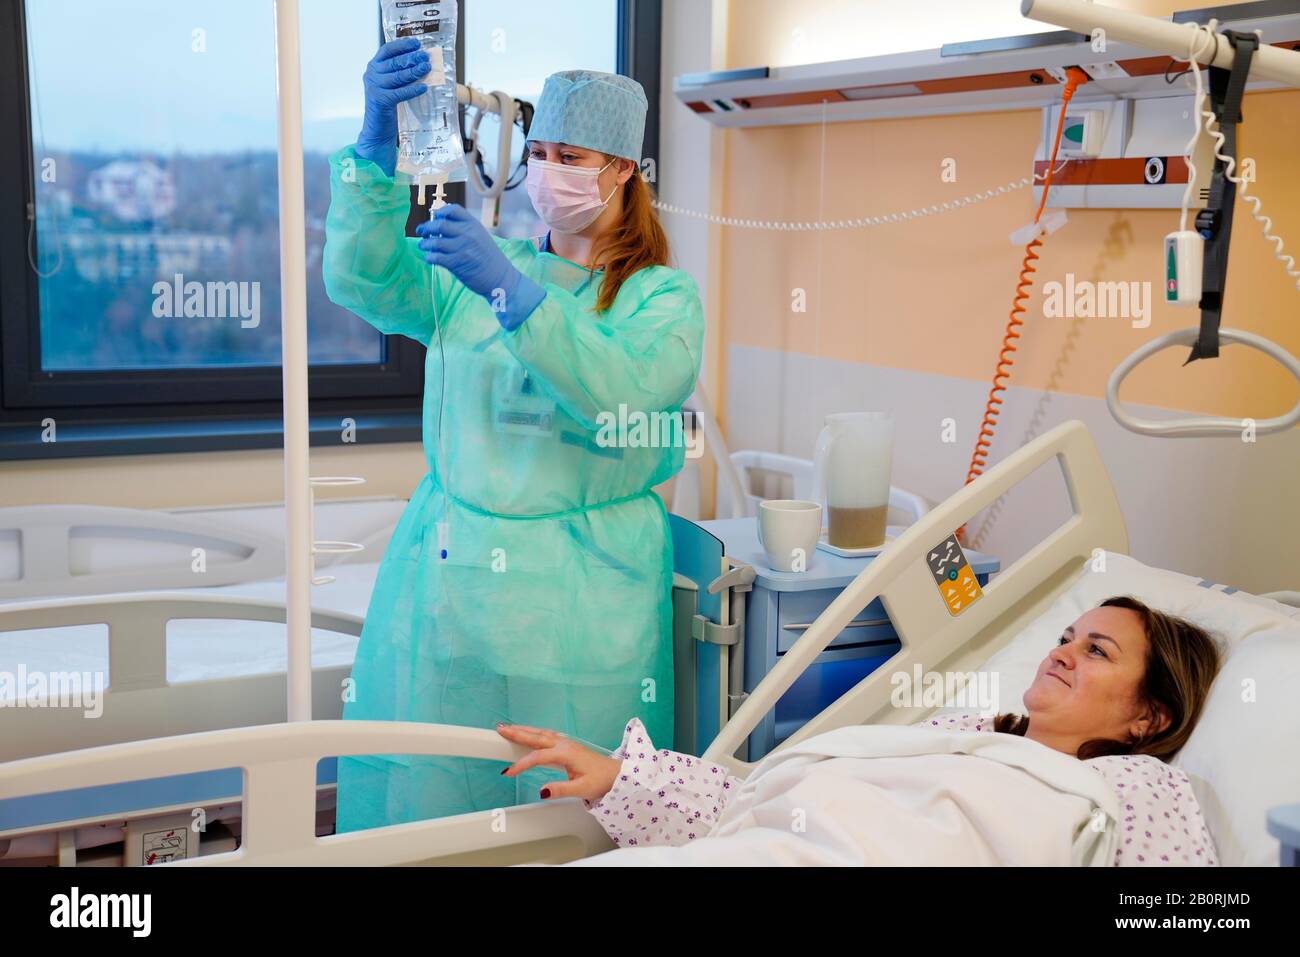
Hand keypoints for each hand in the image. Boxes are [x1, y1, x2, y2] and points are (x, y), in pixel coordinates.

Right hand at [356, 38, 431, 175]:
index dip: (402, 45)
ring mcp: (374, 87)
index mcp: (373, 67)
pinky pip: (400, 92)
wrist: (377, 129)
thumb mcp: (391, 85)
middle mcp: (371, 74)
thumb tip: (423, 63)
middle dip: (412, 58)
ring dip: (414, 71)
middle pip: (394, 62)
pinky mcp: (380, 100)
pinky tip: (423, 87)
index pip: (387, 50)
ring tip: (427, 68)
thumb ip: (400, 73)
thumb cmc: (388, 105)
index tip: (417, 43)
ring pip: (397, 76)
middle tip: (426, 57)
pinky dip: (412, 89)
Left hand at [416, 206, 545, 328]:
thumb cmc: (489, 258)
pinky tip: (429, 258)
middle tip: (421, 231)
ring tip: (423, 246)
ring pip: (434, 242)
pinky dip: (429, 257)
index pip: (453, 210)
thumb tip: (440, 223)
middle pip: (440, 224)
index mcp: (474, 225)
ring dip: (425, 244)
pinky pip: (435, 257)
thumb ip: (465, 229)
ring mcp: (462, 249)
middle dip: (426, 227)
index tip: (434, 217)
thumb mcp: (481, 237)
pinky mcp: (457, 264)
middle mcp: (468, 234)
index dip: (440, 212)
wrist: (500, 278)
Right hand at [496, 724, 621, 802]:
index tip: (508, 772)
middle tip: (499, 729)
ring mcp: (565, 743)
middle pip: (536, 737)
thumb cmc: (600, 780)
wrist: (614, 773)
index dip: (521, 764)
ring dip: (524, 730)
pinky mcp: (567, 745)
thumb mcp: (581, 789)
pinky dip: (533, 732)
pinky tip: (528, 733)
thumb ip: (560, 789)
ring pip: (540, 733)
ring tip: (507, 728)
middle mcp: (564, 745)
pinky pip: (546, 735)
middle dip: (516, 733)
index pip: (537, 757)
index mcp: (565, 754)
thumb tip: (541, 791)